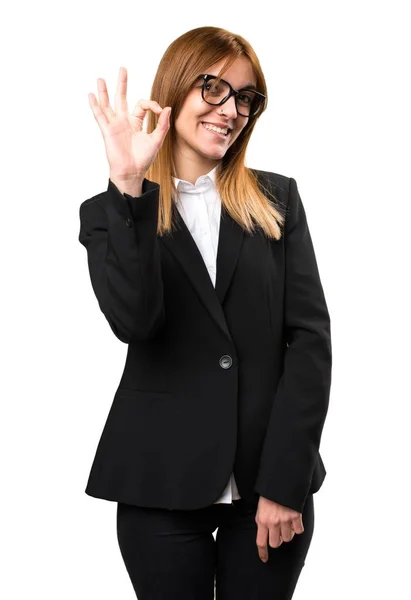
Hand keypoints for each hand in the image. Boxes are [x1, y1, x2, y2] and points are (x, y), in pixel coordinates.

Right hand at [88, 66, 171, 180]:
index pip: (142, 105)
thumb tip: (167, 108)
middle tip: (123, 69)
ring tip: (100, 79)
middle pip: (122, 98)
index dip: (152, 104)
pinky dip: (95, 106)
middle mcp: (124, 122)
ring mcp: (114, 125)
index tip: (160, 111)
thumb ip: (162, 124)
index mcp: (136, 123)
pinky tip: (91, 95)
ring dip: (104, 92)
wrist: (132, 172)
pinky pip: (100, 116)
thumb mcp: (156, 140)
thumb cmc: (143, 159)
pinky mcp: (108, 131)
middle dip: (122, 84)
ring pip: (108, 105)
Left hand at [255, 496, 303, 562]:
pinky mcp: (296, 516)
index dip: (262, 553)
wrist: (280, 481)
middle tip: (277, 532)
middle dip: (277, 540)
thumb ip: (262, 520)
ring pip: (288, 538)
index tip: (264, 558)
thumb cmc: (269, 493)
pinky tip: (294, 521)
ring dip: (287, 534)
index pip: (261, 542)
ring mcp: (285, 520)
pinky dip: (297, 528)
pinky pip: (298, 530)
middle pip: (276, 543)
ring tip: (286, 525)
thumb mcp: (260, 507)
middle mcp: (273, 522)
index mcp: (262, 520)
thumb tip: (263, 531)